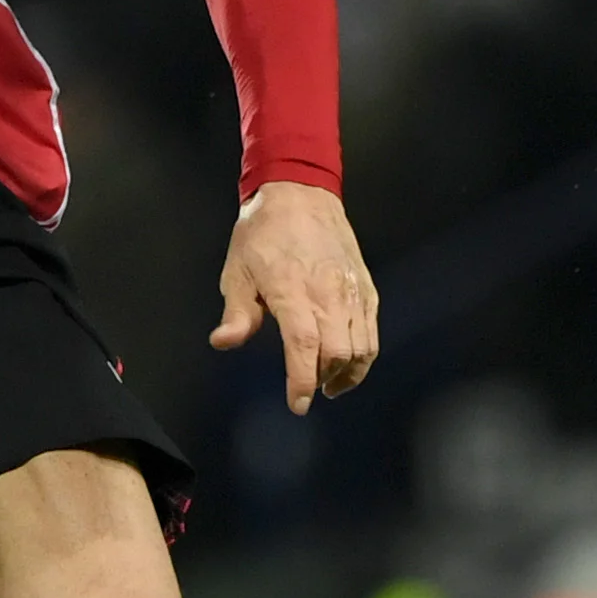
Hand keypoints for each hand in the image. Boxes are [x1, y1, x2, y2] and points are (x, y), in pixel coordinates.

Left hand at [211, 182, 377, 413]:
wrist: (301, 193)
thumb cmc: (262, 233)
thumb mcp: (237, 270)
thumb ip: (237, 312)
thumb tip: (224, 342)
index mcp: (292, 290)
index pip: (304, 347)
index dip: (302, 382)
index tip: (297, 404)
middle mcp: (328, 293)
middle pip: (338, 353)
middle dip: (323, 380)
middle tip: (308, 389)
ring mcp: (352, 290)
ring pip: (362, 347)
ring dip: (347, 373)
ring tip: (329, 383)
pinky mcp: (365, 287)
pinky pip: (372, 331)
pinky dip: (364, 355)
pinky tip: (348, 362)